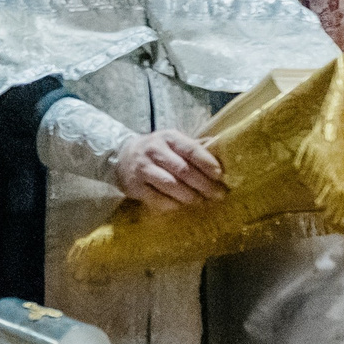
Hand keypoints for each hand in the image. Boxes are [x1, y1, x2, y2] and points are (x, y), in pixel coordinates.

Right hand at [110, 128, 226, 210]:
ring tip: (202, 201)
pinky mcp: (135, 187)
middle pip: (183, 170)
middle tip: (219, 194)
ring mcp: (143, 169)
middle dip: (204, 184)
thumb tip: (222, 151)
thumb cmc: (157, 151)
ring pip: (171, 185)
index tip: (220, 175)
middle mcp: (154, 151)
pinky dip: (173, 204)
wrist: (121, 157)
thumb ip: (194, 147)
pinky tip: (182, 206)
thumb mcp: (173, 142)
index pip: (191, 150)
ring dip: (190, 196)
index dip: (207, 163)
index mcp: (168, 137)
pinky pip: (157, 199)